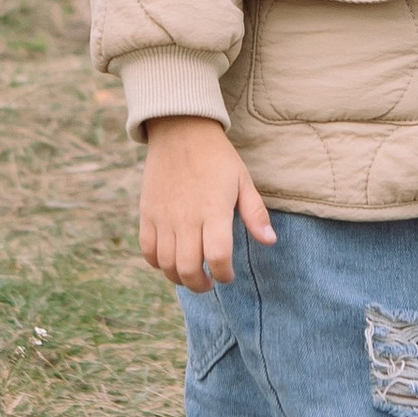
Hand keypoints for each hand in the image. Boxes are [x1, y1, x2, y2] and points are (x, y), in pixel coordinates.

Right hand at [138, 115, 277, 288]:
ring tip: (191, 276)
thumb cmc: (217, 157)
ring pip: (166, 264)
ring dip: (179, 278)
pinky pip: (148, 250)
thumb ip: (255, 214)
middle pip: (188, 268)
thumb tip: (270, 241)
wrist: (180, 131)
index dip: (224, 273)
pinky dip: (158, 263)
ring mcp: (163, 217)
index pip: (217, 256)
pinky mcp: (148, 213)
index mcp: (213, 210)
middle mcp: (186, 217)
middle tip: (209, 283)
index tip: (227, 274)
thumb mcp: (243, 181)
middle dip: (201, 285)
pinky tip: (170, 261)